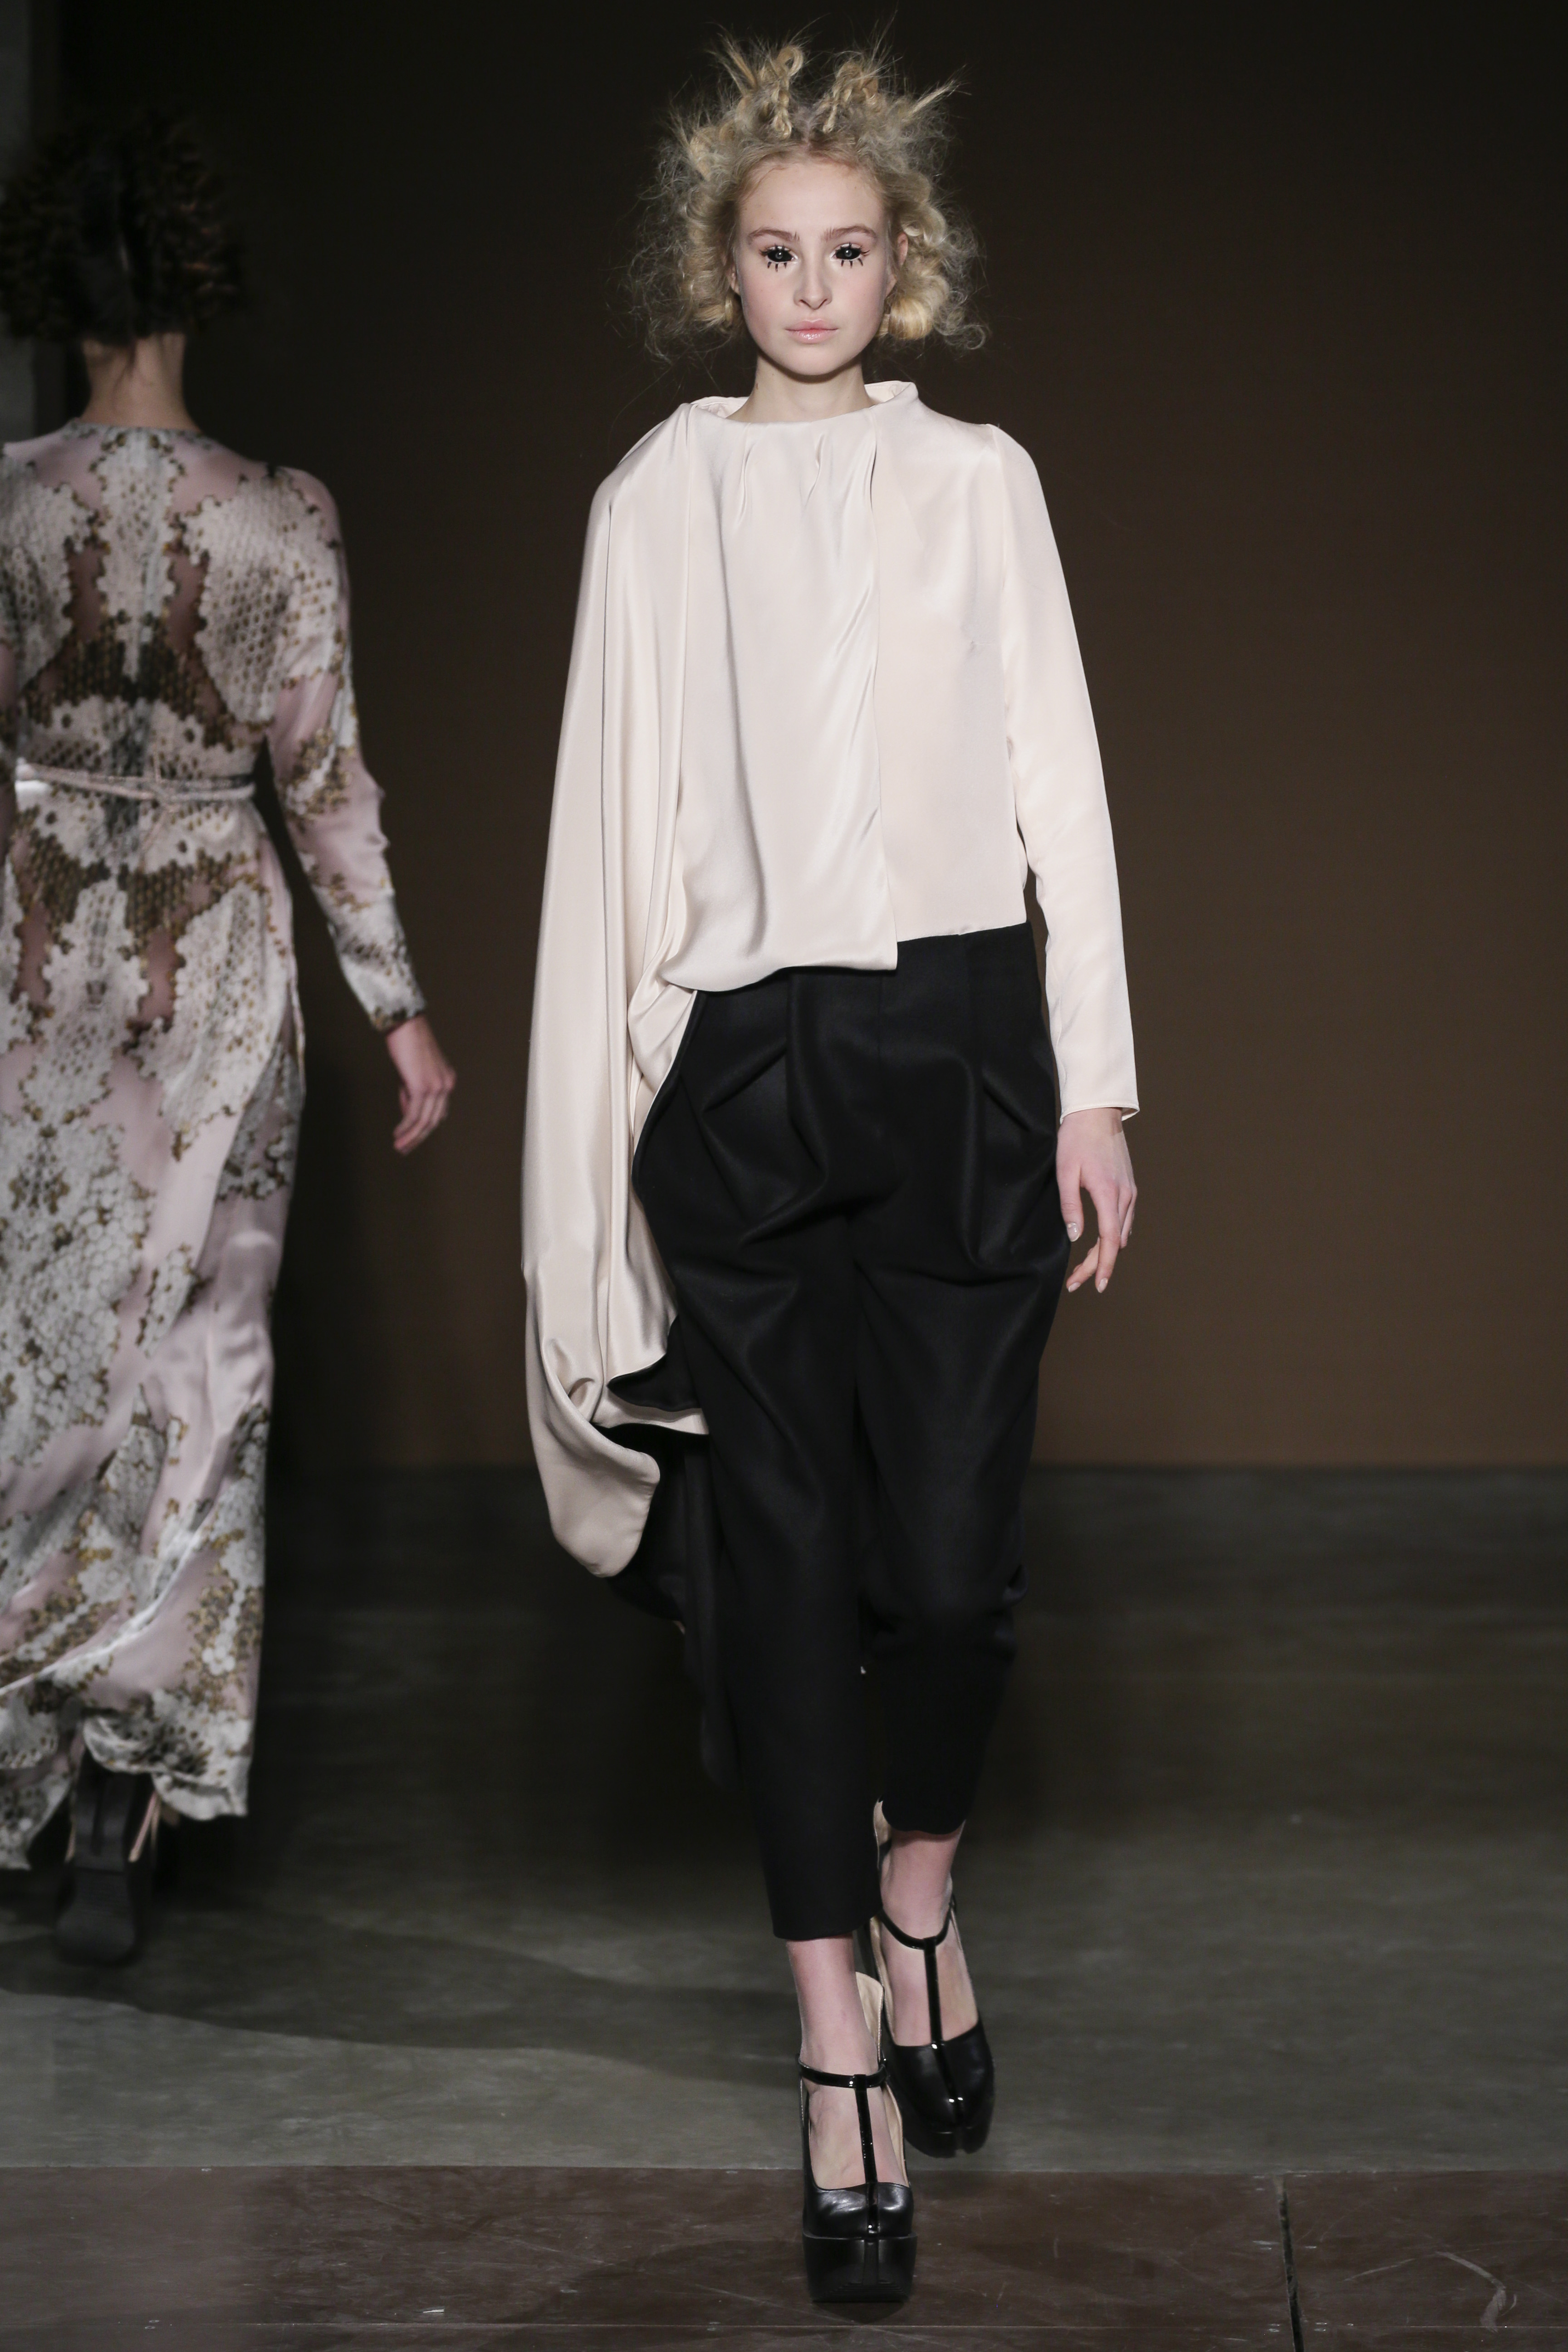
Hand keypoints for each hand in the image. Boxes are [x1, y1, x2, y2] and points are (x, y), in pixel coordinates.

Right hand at [385, 1014, 454, 1153]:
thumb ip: (412, 1094)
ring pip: (425, 1121)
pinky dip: (406, 1126)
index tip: (411, 1138)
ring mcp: (436, 1087)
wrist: (404, 1025)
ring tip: (399, 1146)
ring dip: (411, 1136)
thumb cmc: (407, 1044)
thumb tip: (409, 1115)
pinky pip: (415, 1114)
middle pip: (434, 1120)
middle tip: (405, 1148)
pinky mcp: (423, 1087)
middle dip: (419, 1137)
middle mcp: (446, 1085)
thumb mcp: (412, 1074)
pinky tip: (398, 1134)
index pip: (438, 1112)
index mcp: (447, 1081)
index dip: (424, 1128)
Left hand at [1057, 1107, 1136, 1293]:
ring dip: (1105, 1252)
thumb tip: (1075, 1237)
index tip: (1096, 1285)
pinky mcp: (1129, 1188)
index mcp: (1108, 1193)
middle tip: (1078, 1281)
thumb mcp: (1065, 1172)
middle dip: (1098, 1265)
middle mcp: (1125, 1196)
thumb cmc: (1076, 1140)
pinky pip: (1125, 1221)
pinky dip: (1113, 1237)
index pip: (1109, 1240)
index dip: (1102, 1265)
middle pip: (1115, 1243)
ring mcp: (1130, 1192)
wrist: (1097, 1115)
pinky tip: (1099, 1243)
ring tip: (1084, 1267)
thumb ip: (1070, 1206)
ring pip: (1122, 1234)